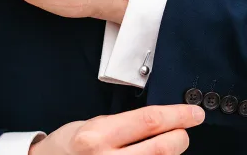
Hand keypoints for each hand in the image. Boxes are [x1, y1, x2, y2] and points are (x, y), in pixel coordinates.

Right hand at [29, 105, 204, 154]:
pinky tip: (152, 154)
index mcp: (99, 134)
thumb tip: (155, 123)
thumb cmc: (69, 143)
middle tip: (184, 130)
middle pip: (160, 148)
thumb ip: (123, 125)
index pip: (148, 121)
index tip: (193, 113)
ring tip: (168, 143)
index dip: (176, 116)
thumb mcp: (94, 124)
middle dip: (180, 137)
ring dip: (170, 153)